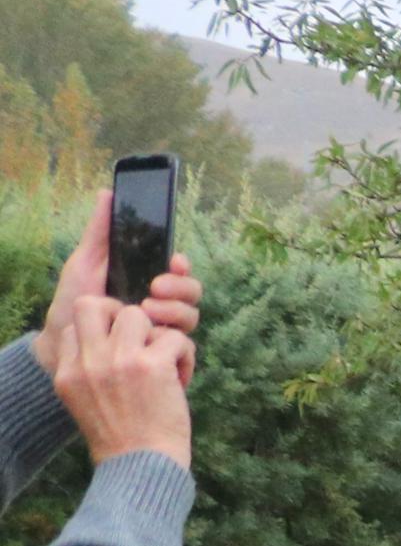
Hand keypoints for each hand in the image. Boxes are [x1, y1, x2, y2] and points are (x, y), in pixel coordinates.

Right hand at [39, 287, 192, 468]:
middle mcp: (88, 362)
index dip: (100, 329)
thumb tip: (111, 340)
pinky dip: (185, 355)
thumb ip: (88, 371)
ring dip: (158, 335)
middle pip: (93, 304)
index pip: (73, 326)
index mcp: (67, 372)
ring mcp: (119, 361)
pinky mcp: (152, 365)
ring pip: (137, 314)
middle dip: (121, 314)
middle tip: (141, 339)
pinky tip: (182, 381)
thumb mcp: (84, 404)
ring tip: (166, 363)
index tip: (120, 350)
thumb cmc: (121, 441)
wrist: (140, 468)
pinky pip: (175, 337)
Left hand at [43, 192, 200, 388]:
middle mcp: (160, 303)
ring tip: (147, 311)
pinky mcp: (161, 352)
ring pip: (191, 316)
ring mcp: (162, 328)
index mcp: (146, 279)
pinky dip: (170, 336)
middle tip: (154, 288)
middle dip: (180, 287)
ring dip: (175, 311)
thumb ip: (100, 232)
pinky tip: (149, 334)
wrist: (63, 343)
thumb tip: (108, 193)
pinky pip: (183, 343)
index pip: (177, 270)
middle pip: (191, 292)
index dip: (181, 265)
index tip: (173, 262)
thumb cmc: (72, 303)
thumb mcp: (85, 263)